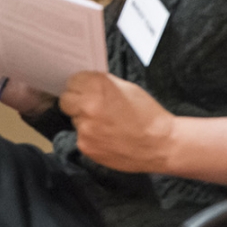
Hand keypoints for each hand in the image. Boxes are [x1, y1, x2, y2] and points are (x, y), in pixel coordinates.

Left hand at [59, 71, 173, 171]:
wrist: (161, 144)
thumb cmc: (147, 114)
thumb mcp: (126, 88)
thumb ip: (102, 84)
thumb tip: (85, 83)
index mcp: (98, 87)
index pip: (72, 81)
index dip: (81, 86)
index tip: (86, 90)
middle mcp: (87, 106)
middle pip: (66, 100)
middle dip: (76, 101)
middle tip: (90, 106)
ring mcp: (85, 128)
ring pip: (74, 119)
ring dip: (84, 120)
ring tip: (107, 124)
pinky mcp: (86, 146)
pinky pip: (81, 137)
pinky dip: (91, 137)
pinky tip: (108, 137)